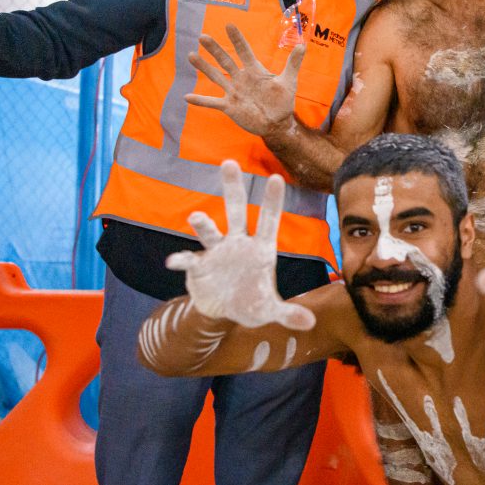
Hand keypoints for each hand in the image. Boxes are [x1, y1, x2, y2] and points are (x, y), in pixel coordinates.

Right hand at [166, 160, 315, 329]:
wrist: (223, 311)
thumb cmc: (252, 303)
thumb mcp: (270, 310)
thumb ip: (288, 314)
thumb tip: (310, 323)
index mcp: (261, 249)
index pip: (269, 221)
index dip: (272, 202)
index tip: (277, 177)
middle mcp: (238, 243)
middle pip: (236, 210)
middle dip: (232, 187)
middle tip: (229, 162)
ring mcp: (217, 252)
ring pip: (210, 231)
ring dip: (203, 224)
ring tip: (196, 217)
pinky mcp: (199, 266)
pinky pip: (189, 259)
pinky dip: (182, 260)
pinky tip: (174, 262)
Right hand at [186, 24, 302, 136]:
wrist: (277, 123)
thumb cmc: (283, 101)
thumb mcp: (289, 81)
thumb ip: (293, 63)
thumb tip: (303, 44)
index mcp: (254, 70)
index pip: (244, 51)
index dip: (237, 39)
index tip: (229, 25)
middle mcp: (241, 78)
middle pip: (225, 60)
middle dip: (215, 49)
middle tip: (203, 36)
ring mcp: (234, 92)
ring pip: (216, 77)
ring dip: (204, 67)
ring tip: (191, 55)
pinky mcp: (229, 106)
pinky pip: (212, 102)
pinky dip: (200, 101)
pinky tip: (187, 97)